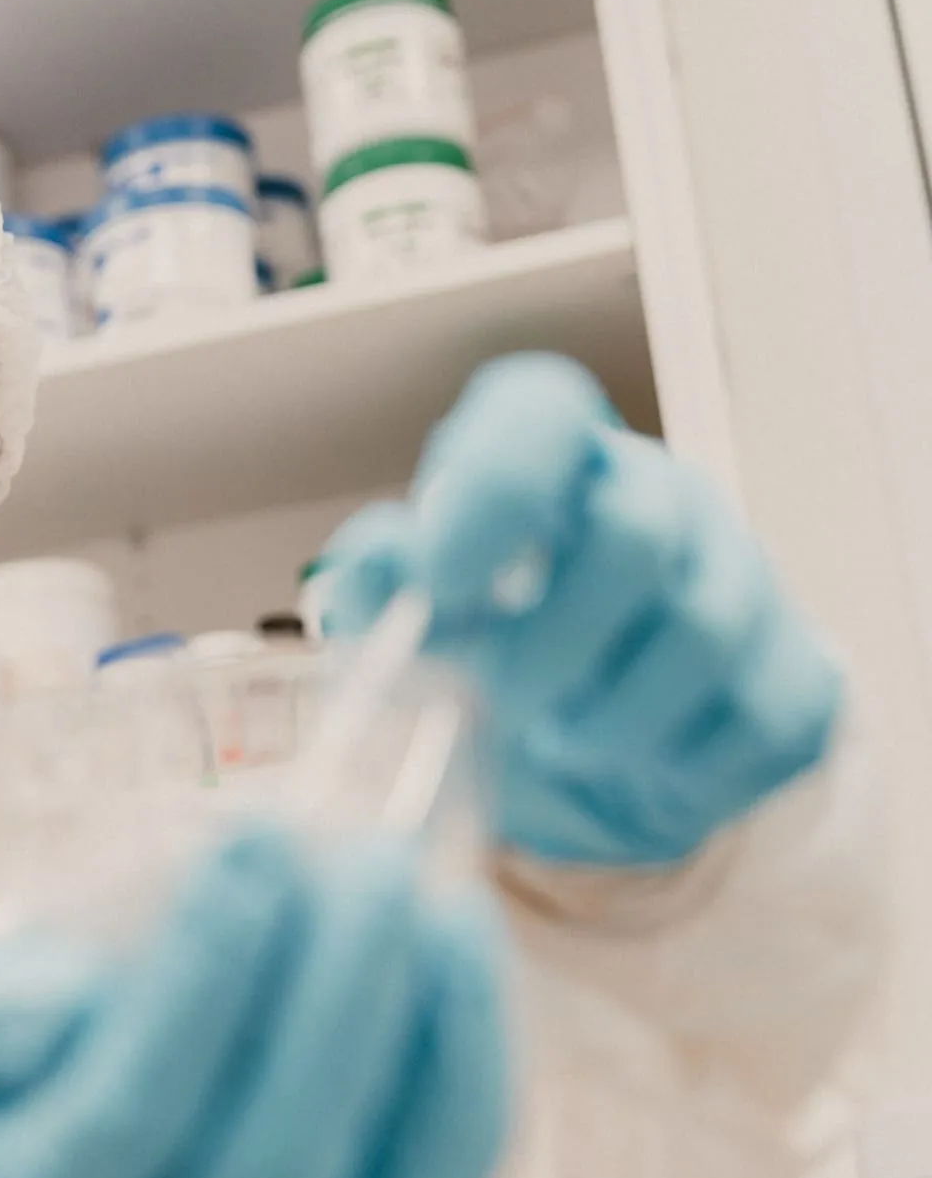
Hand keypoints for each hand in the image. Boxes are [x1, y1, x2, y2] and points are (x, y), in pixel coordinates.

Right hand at [0, 823, 508, 1177]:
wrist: (27, 1145)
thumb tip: (70, 1005)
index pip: (125, 1115)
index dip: (196, 986)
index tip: (245, 848)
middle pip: (270, 1161)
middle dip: (331, 995)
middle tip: (356, 854)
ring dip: (421, 1032)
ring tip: (419, 890)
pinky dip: (470, 1066)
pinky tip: (458, 938)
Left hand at [319, 353, 841, 867]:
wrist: (589, 754)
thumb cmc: (492, 652)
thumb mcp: (414, 619)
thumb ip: (382, 584)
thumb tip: (379, 565)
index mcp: (554, 462)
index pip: (540, 410)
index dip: (494, 487)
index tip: (442, 585)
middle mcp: (660, 495)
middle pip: (634, 533)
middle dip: (548, 645)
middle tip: (498, 703)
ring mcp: (743, 578)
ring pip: (700, 634)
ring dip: (606, 719)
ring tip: (556, 744)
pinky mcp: (798, 674)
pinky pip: (756, 721)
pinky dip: (676, 767)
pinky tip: (633, 766)